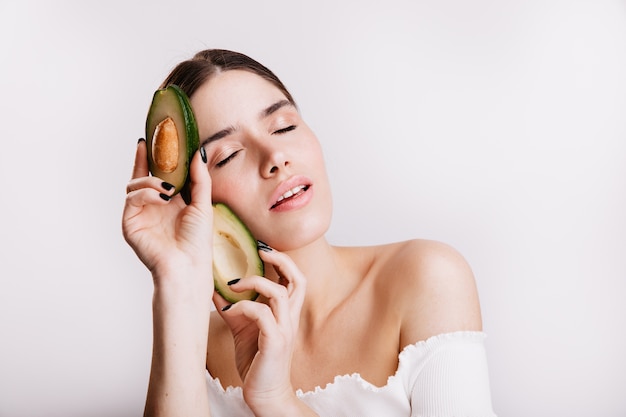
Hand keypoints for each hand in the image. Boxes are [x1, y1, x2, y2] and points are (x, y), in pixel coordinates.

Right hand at [122, 139, 212, 282]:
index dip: (155, 157)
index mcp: (170, 202)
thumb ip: (199, 178)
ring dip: (150, 181)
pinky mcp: (130, 223)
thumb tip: (197, 152)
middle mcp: (153, 206)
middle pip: (142, 175)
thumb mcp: (202, 203)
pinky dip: (145, 193)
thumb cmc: (197, 241)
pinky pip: (131, 199)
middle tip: (150, 145)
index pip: (159, 174)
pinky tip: (160, 198)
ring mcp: (140, 214)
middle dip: (145, 160)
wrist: (187, 265)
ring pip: (134, 185)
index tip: (155, 139)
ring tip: (167, 188)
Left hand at [212, 247, 306, 413]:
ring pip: (278, 292)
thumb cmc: (256, 361)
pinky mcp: (274, 342)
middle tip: (259, 250)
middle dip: (280, 259)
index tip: (261, 249)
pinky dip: (243, 307)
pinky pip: (261, 314)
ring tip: (234, 285)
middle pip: (298, 279)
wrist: (265, 394)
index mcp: (286, 313)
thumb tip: (213, 287)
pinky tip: (229, 312)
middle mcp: (290, 318)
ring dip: (254, 283)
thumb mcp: (242, 328)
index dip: (282, 259)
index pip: (294, 278)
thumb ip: (234, 307)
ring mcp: (284, 329)